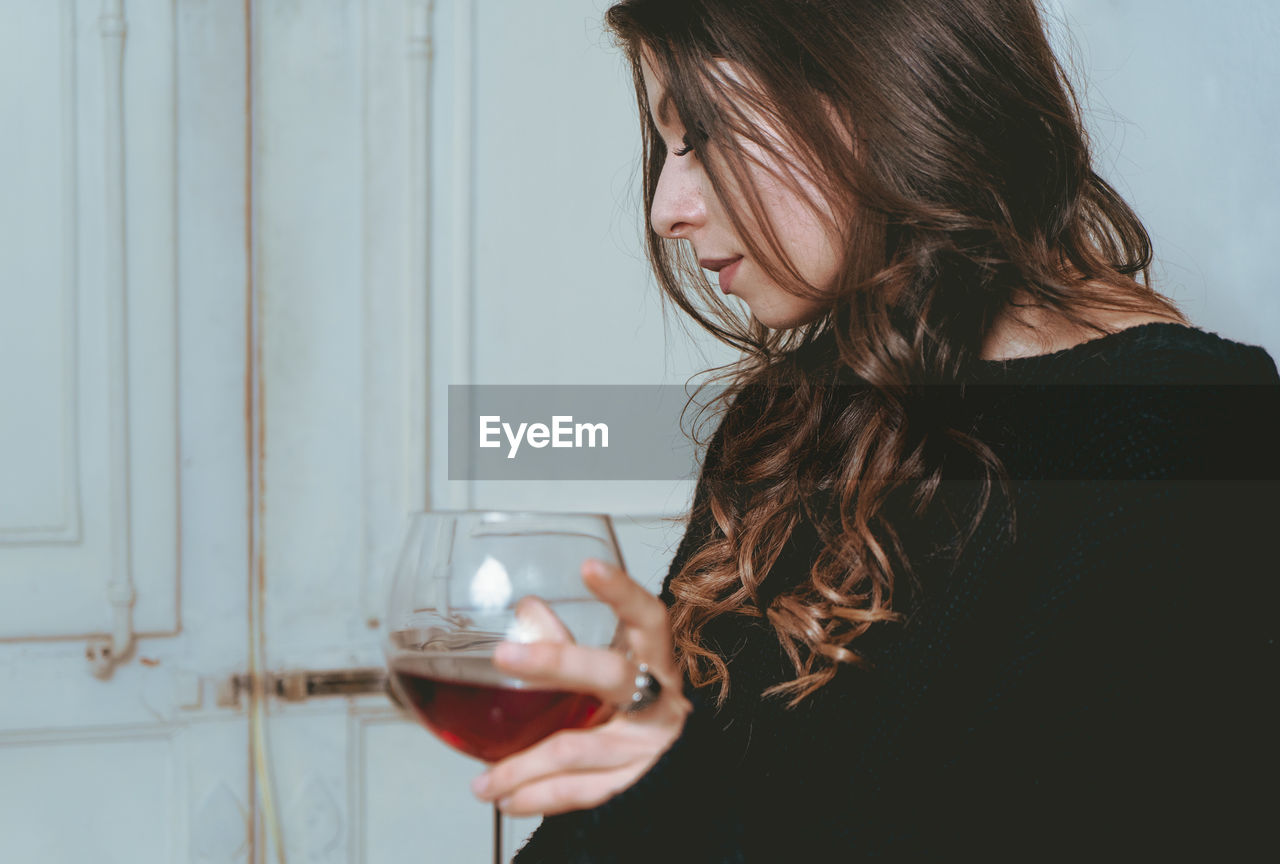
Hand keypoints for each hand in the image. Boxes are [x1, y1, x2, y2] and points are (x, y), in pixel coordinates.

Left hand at [470, 558, 691, 816]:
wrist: (691, 781)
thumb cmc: (643, 715)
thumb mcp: (615, 674)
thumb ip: (571, 644)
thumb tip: (526, 608)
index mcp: (657, 660)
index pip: (648, 618)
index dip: (623, 593)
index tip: (590, 568)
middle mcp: (661, 699)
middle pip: (608, 675)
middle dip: (553, 662)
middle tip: (503, 655)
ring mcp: (651, 745)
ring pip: (576, 748)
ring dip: (521, 766)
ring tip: (481, 781)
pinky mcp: (637, 784)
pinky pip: (581, 792)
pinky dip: (539, 797)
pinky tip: (508, 800)